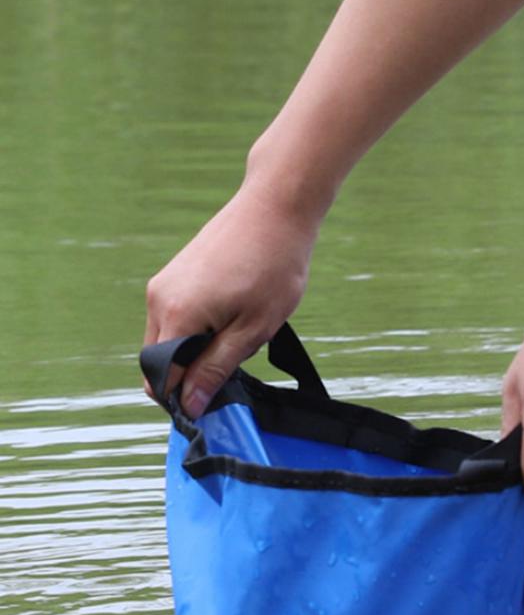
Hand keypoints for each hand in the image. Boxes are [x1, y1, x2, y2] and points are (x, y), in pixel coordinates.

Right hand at [143, 182, 318, 416]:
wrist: (275, 208)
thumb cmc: (273, 268)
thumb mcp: (253, 329)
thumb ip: (216, 369)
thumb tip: (190, 405)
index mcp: (175, 316)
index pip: (162, 379)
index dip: (187, 400)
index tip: (220, 403)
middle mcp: (158, 300)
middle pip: (161, 362)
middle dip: (192, 377)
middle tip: (237, 370)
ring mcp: (163, 285)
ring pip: (169, 341)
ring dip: (198, 353)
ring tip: (240, 337)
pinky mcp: (174, 276)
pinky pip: (176, 319)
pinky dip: (198, 332)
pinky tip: (234, 319)